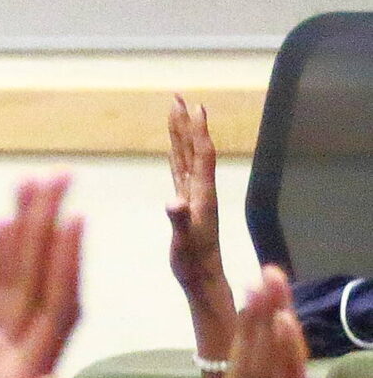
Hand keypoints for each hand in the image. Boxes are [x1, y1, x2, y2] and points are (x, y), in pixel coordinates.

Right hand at [165, 97, 227, 302]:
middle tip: (178, 97)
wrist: (203, 280)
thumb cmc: (194, 264)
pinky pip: (179, 172)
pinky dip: (175, 156)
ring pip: (185, 158)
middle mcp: (200, 191)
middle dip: (185, 123)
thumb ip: (180, 221)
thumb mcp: (185, 243)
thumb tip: (173, 201)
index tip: (194, 106)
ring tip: (175, 114)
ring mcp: (193, 197)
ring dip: (180, 135)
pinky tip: (173, 150)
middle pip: (193, 149)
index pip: (201, 155)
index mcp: (202, 195)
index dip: (197, 131)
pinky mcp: (185, 206)